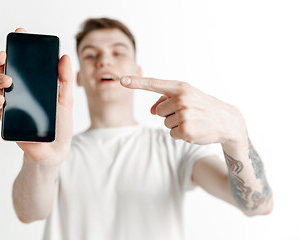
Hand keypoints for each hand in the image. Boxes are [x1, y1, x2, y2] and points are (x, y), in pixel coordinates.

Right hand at [0, 28, 72, 165]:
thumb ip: (66, 80)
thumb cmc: (61, 123)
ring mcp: (13, 102)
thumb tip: (65, 57)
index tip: (20, 33)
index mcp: (36, 83)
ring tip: (7, 80)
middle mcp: (22, 90)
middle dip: (3, 59)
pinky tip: (1, 100)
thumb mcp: (66, 100)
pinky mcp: (7, 118)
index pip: (26, 61)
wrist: (54, 149)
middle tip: (4, 55)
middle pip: (7, 69)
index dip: (21, 46)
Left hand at [120, 76, 247, 144]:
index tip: (121, 80)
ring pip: (164, 123)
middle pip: (158, 111)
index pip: (154, 84)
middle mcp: (181, 99)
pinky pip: (171, 133)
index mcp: (180, 88)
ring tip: (192, 121)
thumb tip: (150, 110)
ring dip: (175, 124)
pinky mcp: (186, 130)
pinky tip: (193, 130)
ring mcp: (184, 114)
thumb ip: (165, 100)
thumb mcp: (186, 97)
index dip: (136, 83)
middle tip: (187, 113)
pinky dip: (180, 134)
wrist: (226, 121)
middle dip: (169, 114)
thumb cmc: (202, 107)